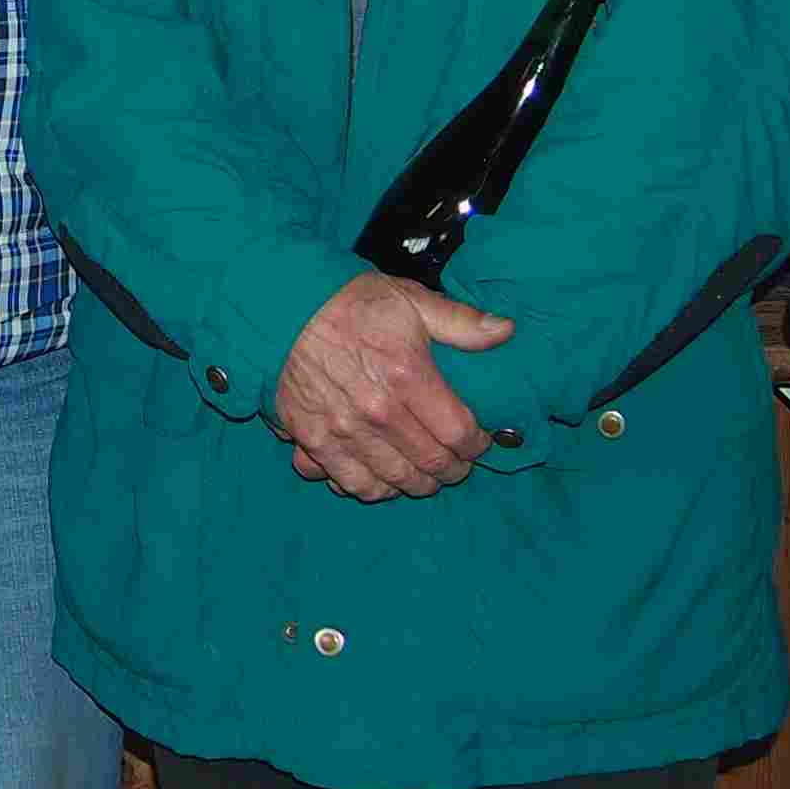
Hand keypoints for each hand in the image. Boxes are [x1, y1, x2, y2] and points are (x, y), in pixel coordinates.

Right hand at [270, 276, 513, 500]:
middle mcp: (378, 411)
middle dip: (452, 470)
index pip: (459, 433)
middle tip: (457, 465)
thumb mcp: (411, 300)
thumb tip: (506, 331)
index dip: (477, 445)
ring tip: (425, 475)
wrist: (284, 305)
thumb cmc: (351, 302)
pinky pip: (351, 482)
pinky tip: (384, 479)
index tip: (479, 442)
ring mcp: (343, 429)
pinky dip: (373, 488)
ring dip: (417, 484)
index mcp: (408, 375)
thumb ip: (460, 322)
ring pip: (395, 481)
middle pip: (431, 463)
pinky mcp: (313, 438)